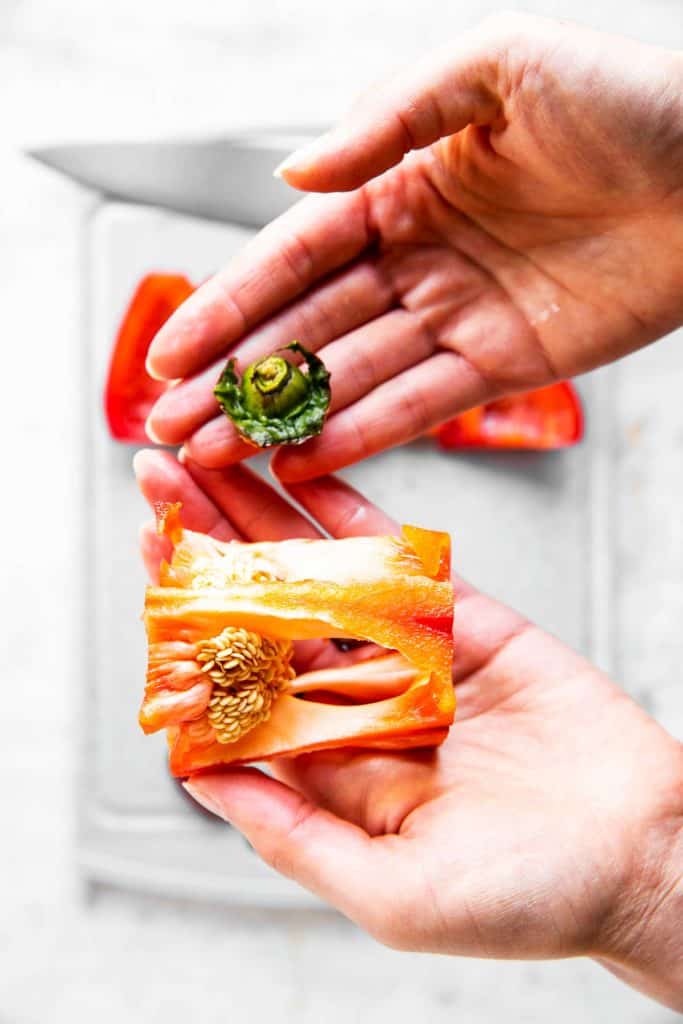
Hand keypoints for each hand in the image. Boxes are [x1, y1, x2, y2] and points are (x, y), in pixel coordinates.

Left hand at [134, 449, 682, 1009]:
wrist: (645, 855)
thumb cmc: (526, 897)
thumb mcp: (391, 892)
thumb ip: (291, 836)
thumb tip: (195, 777)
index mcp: (327, 760)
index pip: (235, 671)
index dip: (188, 612)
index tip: (151, 549)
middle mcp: (358, 700)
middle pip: (266, 605)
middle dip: (212, 539)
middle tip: (163, 469)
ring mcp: (409, 654)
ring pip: (323, 568)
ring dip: (267, 509)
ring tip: (218, 448)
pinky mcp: (467, 623)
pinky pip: (403, 558)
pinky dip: (357, 513)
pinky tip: (309, 471)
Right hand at [145, 13, 682, 481]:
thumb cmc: (624, 98)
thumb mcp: (493, 68)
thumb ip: (386, 121)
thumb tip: (294, 177)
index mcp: (403, 183)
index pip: (295, 256)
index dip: (228, 304)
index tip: (171, 352)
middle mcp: (419, 255)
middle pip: (307, 326)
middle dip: (235, 378)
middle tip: (172, 424)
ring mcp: (459, 313)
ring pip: (352, 374)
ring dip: (283, 416)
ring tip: (218, 454)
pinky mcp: (505, 362)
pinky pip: (423, 404)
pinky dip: (364, 432)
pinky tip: (305, 457)